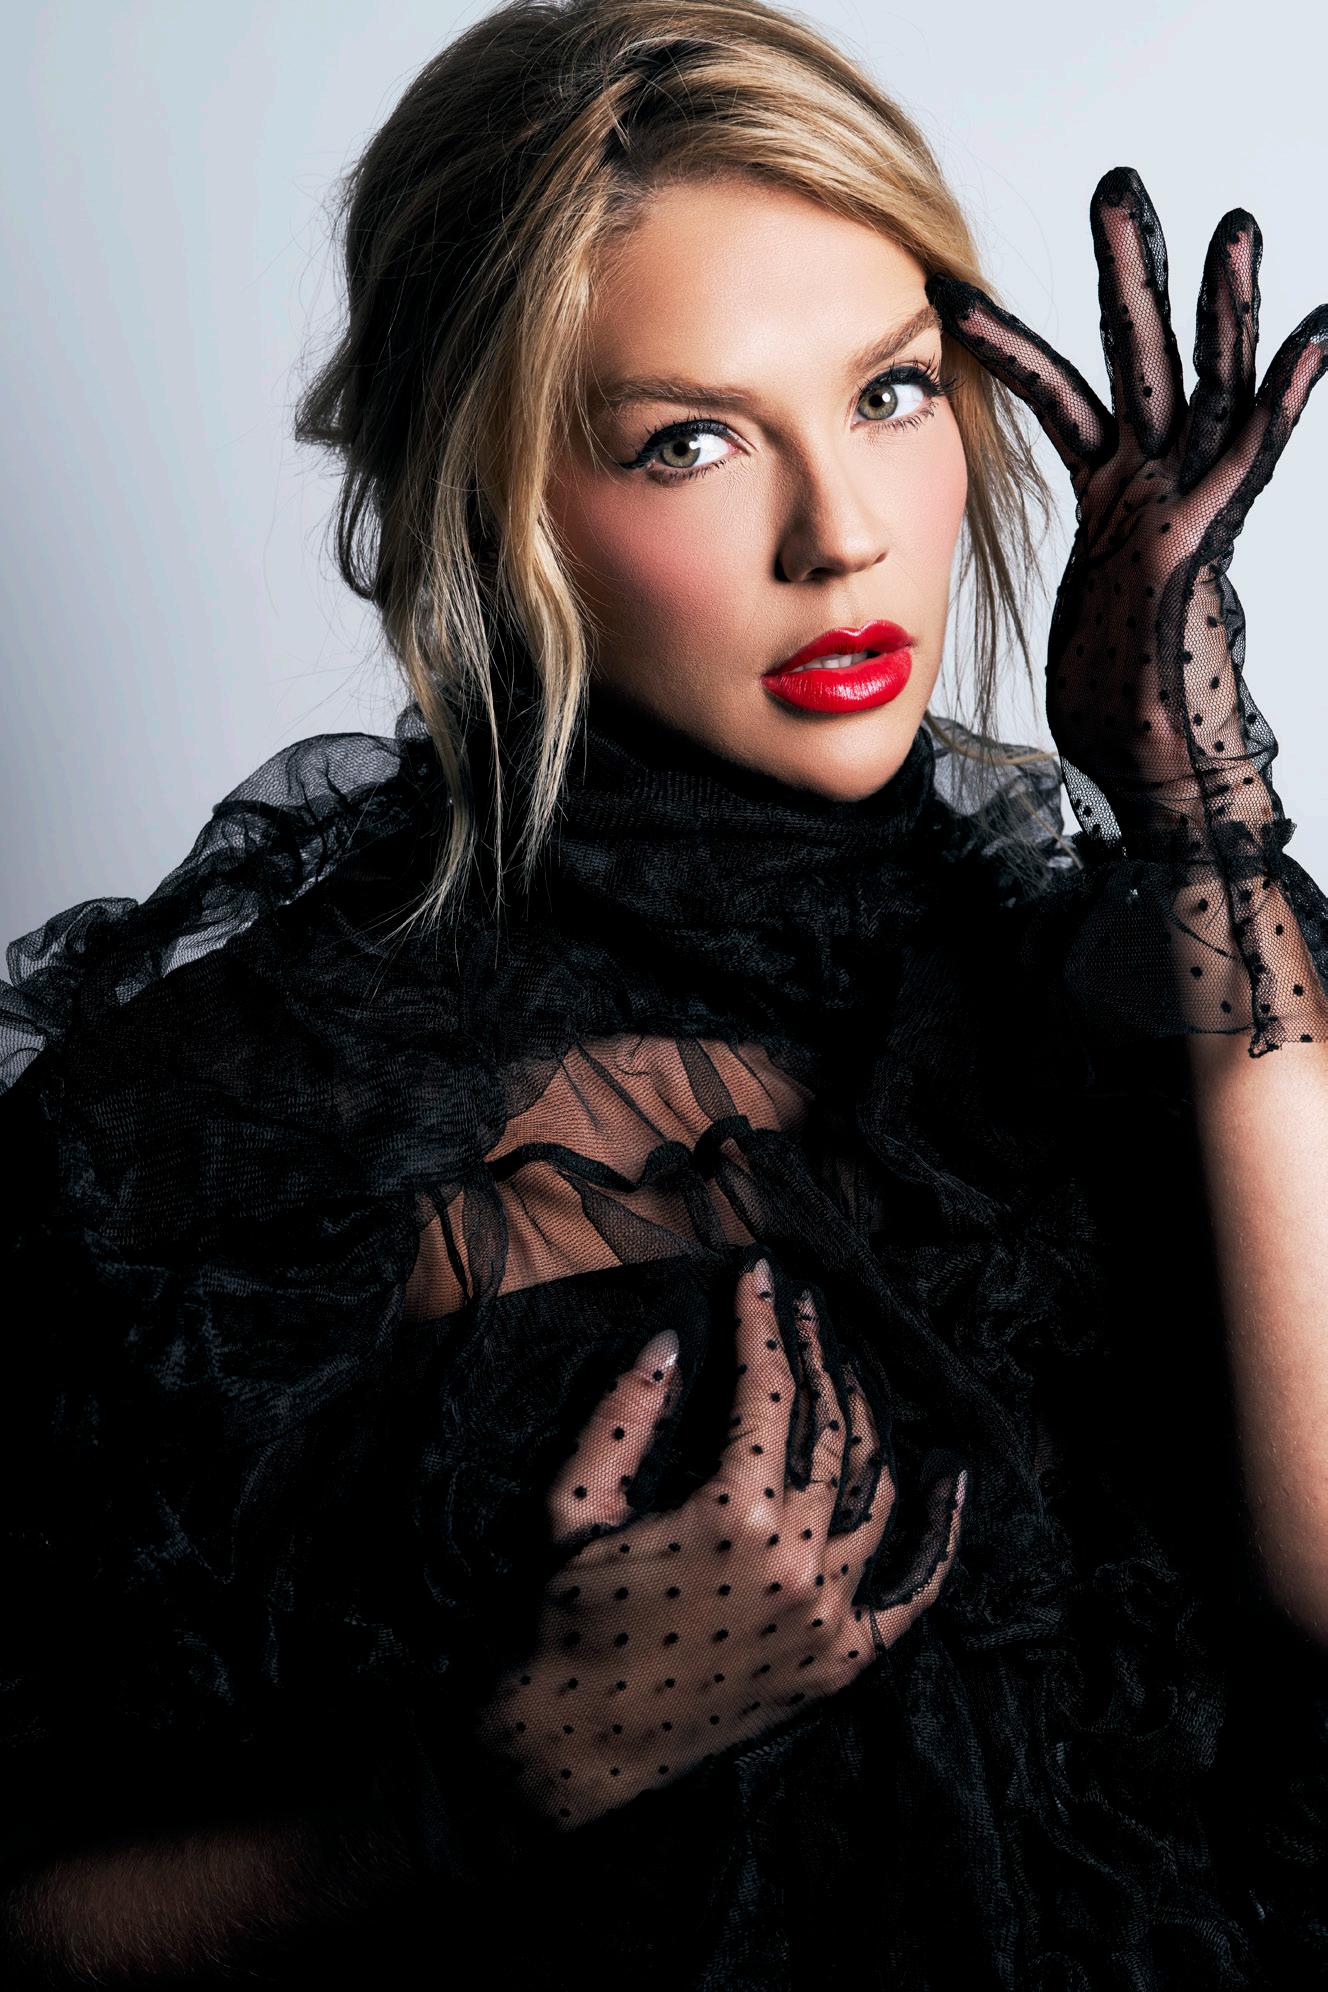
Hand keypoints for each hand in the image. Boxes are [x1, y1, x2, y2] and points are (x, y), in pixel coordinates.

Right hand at [477, 1258, 967, 1829]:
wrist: (572, 1750)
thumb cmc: (563, 1620)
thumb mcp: (574, 1505)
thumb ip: (625, 1414)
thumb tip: (671, 1341)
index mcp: (733, 1515)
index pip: (766, 1392)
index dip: (762, 1324)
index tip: (759, 1274)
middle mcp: (800, 1561)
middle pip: (829, 1429)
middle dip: (815, 1352)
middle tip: (803, 1303)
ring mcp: (831, 1616)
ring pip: (875, 1490)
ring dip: (864, 1417)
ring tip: (844, 1366)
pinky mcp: (843, 1664)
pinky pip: (917, 1591)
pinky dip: (943, 1533)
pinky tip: (954, 1478)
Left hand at [927, 166, 1327, 854]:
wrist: (1147, 762)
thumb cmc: (1104, 697)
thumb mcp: (1056, 601)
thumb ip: (1036, 558)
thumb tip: (975, 570)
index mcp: (1112, 496)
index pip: (1070, 396)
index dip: (1019, 344)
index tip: (965, 294)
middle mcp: (1153, 487)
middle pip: (1142, 353)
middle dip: (1132, 272)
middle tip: (1119, 188)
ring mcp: (1181, 509)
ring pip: (1198, 385)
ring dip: (1213, 305)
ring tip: (1234, 223)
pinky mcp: (1196, 541)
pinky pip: (1246, 459)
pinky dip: (1283, 399)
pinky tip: (1315, 336)